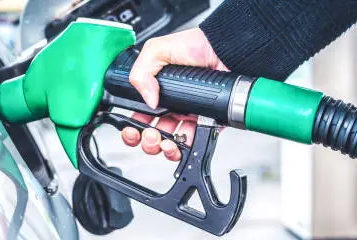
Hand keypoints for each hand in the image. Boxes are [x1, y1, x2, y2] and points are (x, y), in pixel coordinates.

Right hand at [121, 28, 227, 160]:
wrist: (225, 49)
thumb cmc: (196, 45)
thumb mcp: (158, 49)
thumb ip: (142, 71)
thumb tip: (147, 100)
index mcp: (156, 92)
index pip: (139, 116)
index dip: (133, 127)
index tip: (131, 130)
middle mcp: (171, 106)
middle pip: (153, 134)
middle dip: (147, 141)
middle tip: (151, 136)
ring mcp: (189, 115)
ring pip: (172, 142)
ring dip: (164, 148)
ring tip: (166, 142)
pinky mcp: (207, 121)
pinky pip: (195, 141)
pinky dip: (187, 147)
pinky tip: (184, 141)